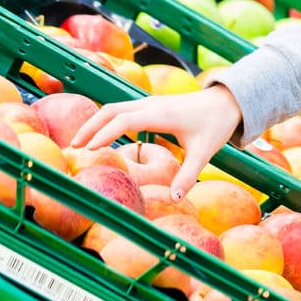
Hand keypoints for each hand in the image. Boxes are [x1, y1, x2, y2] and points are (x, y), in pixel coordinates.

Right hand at [71, 86, 245, 200]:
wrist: (227, 101)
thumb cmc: (216, 125)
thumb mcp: (204, 152)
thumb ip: (187, 175)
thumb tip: (174, 199)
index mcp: (162, 114)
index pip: (125, 120)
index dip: (105, 133)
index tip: (88, 149)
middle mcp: (152, 104)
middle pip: (112, 110)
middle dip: (91, 126)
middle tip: (73, 147)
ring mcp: (150, 102)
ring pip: (115, 107)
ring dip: (96, 122)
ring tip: (80, 142)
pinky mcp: (151, 104)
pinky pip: (123, 108)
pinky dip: (107, 119)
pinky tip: (100, 134)